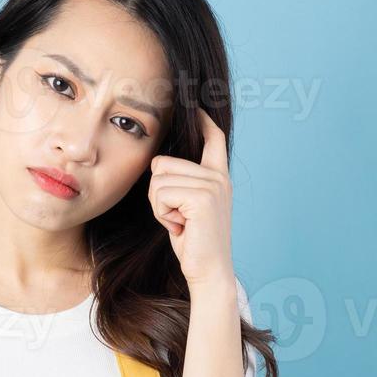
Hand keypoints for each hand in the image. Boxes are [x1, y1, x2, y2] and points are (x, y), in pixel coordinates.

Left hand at [147, 106, 235, 290]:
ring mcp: (212, 185)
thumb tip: (158, 163)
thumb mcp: (187, 206)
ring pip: (158, 179)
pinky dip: (162, 214)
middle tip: (177, 216)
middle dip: (157, 192)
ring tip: (180, 222)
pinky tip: (180, 227)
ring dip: (158, 206)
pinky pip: (160, 194)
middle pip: (162, 162)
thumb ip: (182, 183)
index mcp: (217, 176)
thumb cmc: (193, 241)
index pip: (213, 137)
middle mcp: (218, 176)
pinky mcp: (202, 198)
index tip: (196, 105)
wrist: (208, 271)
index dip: (203, 120)